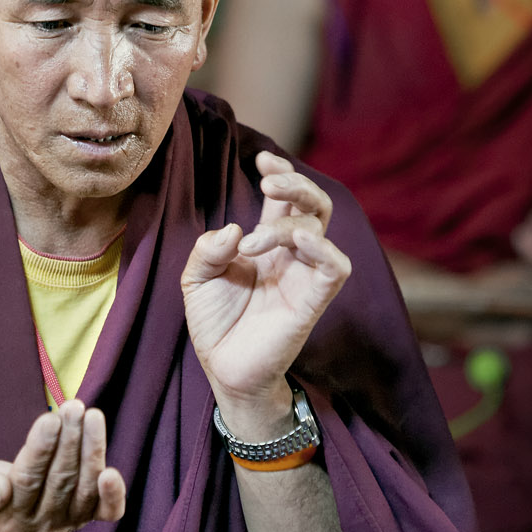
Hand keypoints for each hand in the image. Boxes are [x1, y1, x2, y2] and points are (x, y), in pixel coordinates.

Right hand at [0, 399, 125, 531]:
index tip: (50, 419)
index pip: (28, 478)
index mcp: (10, 515)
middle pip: (60, 479)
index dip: (41, 449)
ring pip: (84, 487)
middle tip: (73, 407)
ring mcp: (67, 521)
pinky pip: (107, 512)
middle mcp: (43, 522)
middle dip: (69, 440)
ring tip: (92, 416)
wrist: (1, 526)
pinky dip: (114, 496)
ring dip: (91, 450)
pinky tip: (114, 472)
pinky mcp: (86, 517)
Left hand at [181, 152, 350, 427]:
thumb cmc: (215, 324)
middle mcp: (290, 256)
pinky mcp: (313, 301)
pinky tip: (297, 241)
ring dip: (288, 223)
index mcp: (266, 245)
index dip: (282, 175)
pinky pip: (335, 268)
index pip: (286, 200)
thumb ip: (208, 249)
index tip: (262, 160)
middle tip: (268, 181)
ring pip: (319, 229)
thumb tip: (234, 228)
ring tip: (252, 243)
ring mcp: (304, 277)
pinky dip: (323, 248)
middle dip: (295, 184)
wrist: (224, 370)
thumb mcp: (196, 278)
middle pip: (313, 205)